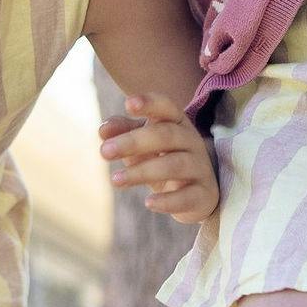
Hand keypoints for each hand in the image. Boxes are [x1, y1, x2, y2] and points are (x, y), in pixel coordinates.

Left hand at [100, 95, 218, 224]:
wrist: (197, 193)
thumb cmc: (163, 159)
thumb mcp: (143, 144)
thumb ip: (124, 132)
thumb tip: (103, 130)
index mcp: (177, 123)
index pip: (166, 107)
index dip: (149, 103)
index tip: (128, 104)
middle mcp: (192, 141)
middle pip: (166, 135)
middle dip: (133, 142)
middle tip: (104, 152)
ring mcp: (200, 168)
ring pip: (174, 165)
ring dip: (142, 171)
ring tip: (115, 180)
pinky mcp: (204, 195)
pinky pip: (188, 196)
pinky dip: (168, 200)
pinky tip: (148, 203)